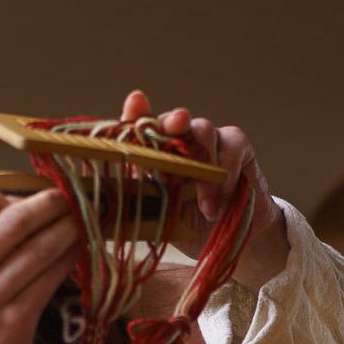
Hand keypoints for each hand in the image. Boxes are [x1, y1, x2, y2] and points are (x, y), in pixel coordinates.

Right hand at [0, 180, 79, 343]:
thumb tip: (23, 205)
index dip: (2, 193)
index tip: (20, 203)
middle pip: (13, 217)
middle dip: (50, 203)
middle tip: (70, 198)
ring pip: (39, 247)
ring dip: (69, 227)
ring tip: (82, 220)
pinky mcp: (14, 323)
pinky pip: (51, 277)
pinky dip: (71, 258)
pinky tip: (79, 251)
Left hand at [119, 90, 288, 291]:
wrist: (230, 240)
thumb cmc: (190, 226)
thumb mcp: (161, 216)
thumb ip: (141, 201)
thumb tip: (105, 200)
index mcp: (156, 153)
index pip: (142, 128)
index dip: (138, 112)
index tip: (135, 103)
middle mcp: (180, 140)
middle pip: (171, 120)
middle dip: (170, 121)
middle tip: (173, 126)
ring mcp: (210, 139)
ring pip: (202, 129)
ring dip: (202, 164)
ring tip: (202, 206)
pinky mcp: (238, 145)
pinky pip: (229, 147)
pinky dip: (223, 175)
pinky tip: (215, 205)